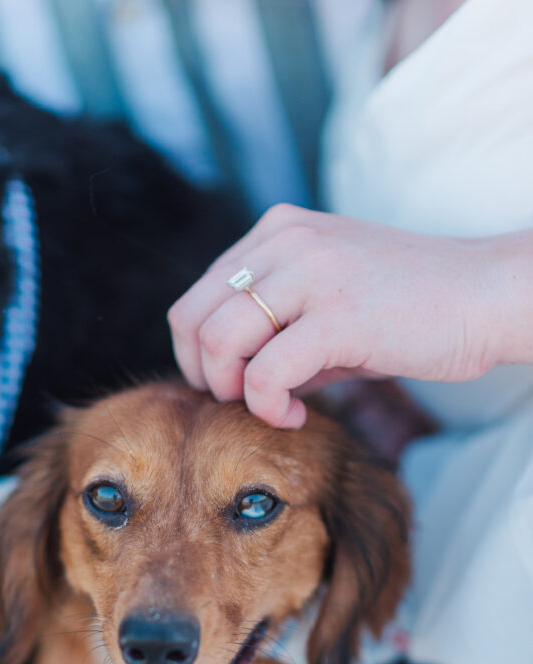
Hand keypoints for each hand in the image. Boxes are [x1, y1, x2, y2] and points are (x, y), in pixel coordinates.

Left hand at [169, 204, 494, 427]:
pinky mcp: (339, 315)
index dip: (198, 355)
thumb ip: (271, 329)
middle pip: (192, 319)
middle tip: (243, 401)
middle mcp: (286, 241)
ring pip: (219, 342)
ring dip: (234, 392)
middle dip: (205, 376)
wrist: (486, 297)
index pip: (196, 298)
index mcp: (277, 232)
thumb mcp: (325, 306)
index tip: (235, 386)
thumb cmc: (408, 310)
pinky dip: (267, 407)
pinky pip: (265, 373)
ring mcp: (311, 272)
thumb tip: (222, 379)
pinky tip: (295, 415)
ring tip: (274, 407)